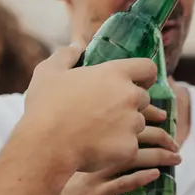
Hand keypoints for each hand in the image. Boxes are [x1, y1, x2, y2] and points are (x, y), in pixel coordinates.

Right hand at [21, 45, 161, 172]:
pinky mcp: (129, 147)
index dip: (145, 75)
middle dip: (130, 104)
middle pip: (143, 98)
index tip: (140, 82)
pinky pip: (130, 146)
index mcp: (114, 74)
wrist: (46, 146)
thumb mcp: (48, 72)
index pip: (148, 68)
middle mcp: (129, 96)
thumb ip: (66, 55)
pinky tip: (99, 148)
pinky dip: (118, 148)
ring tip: (99, 131)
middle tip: (107, 111)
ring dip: (125, 126)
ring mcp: (131, 123)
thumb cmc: (46, 106)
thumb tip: (76, 47)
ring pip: (137, 123)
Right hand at [45, 112, 180, 194]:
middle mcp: (93, 156)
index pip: (121, 125)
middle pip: (131, 137)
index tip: (163, 121)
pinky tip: (156, 174)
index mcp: (89, 146)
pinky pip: (122, 184)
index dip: (144, 121)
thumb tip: (121, 159)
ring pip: (132, 158)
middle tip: (175, 142)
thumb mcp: (80, 171)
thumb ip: (97, 162)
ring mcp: (95, 175)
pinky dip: (141, 177)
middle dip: (158, 136)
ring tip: (176, 158)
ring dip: (158, 156)